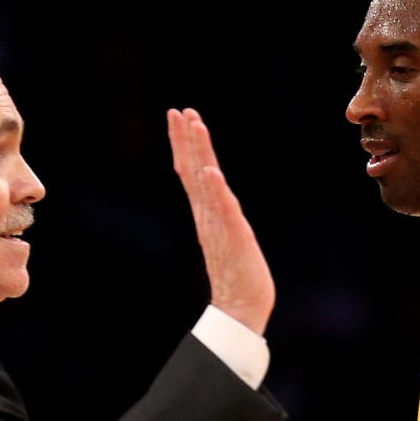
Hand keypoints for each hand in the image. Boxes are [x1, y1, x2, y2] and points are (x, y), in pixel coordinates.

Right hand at [166, 107, 274, 333]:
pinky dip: (216, 189)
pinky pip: (223, 209)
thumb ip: (220, 217)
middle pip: (193, 170)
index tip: (180, 116)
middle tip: (178, 111)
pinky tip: (210, 170)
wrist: (241, 309)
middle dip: (186, 139)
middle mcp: (208, 216)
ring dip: (199, 152)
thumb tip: (216, 201)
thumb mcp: (228, 237)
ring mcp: (219, 225)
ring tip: (194, 125)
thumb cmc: (238, 278)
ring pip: (205, 182)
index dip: (185, 143)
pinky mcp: (234, 236)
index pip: (192, 172)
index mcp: (207, 215)